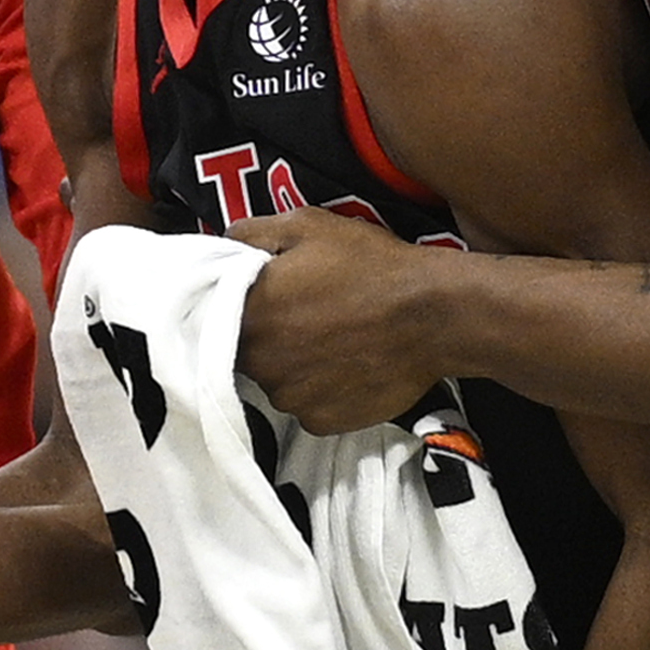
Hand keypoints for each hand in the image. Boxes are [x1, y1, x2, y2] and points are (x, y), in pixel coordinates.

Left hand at [228, 208, 443, 432]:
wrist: (433, 315)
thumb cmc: (368, 265)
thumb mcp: (306, 226)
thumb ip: (251, 233)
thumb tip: (223, 243)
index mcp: (249, 316)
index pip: (215, 320)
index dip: (237, 309)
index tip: (262, 300)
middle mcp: (261, 365)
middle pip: (245, 355)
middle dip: (266, 337)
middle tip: (305, 315)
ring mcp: (291, 399)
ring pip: (277, 383)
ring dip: (292, 366)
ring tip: (331, 339)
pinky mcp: (323, 423)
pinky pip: (308, 407)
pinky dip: (320, 390)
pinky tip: (346, 364)